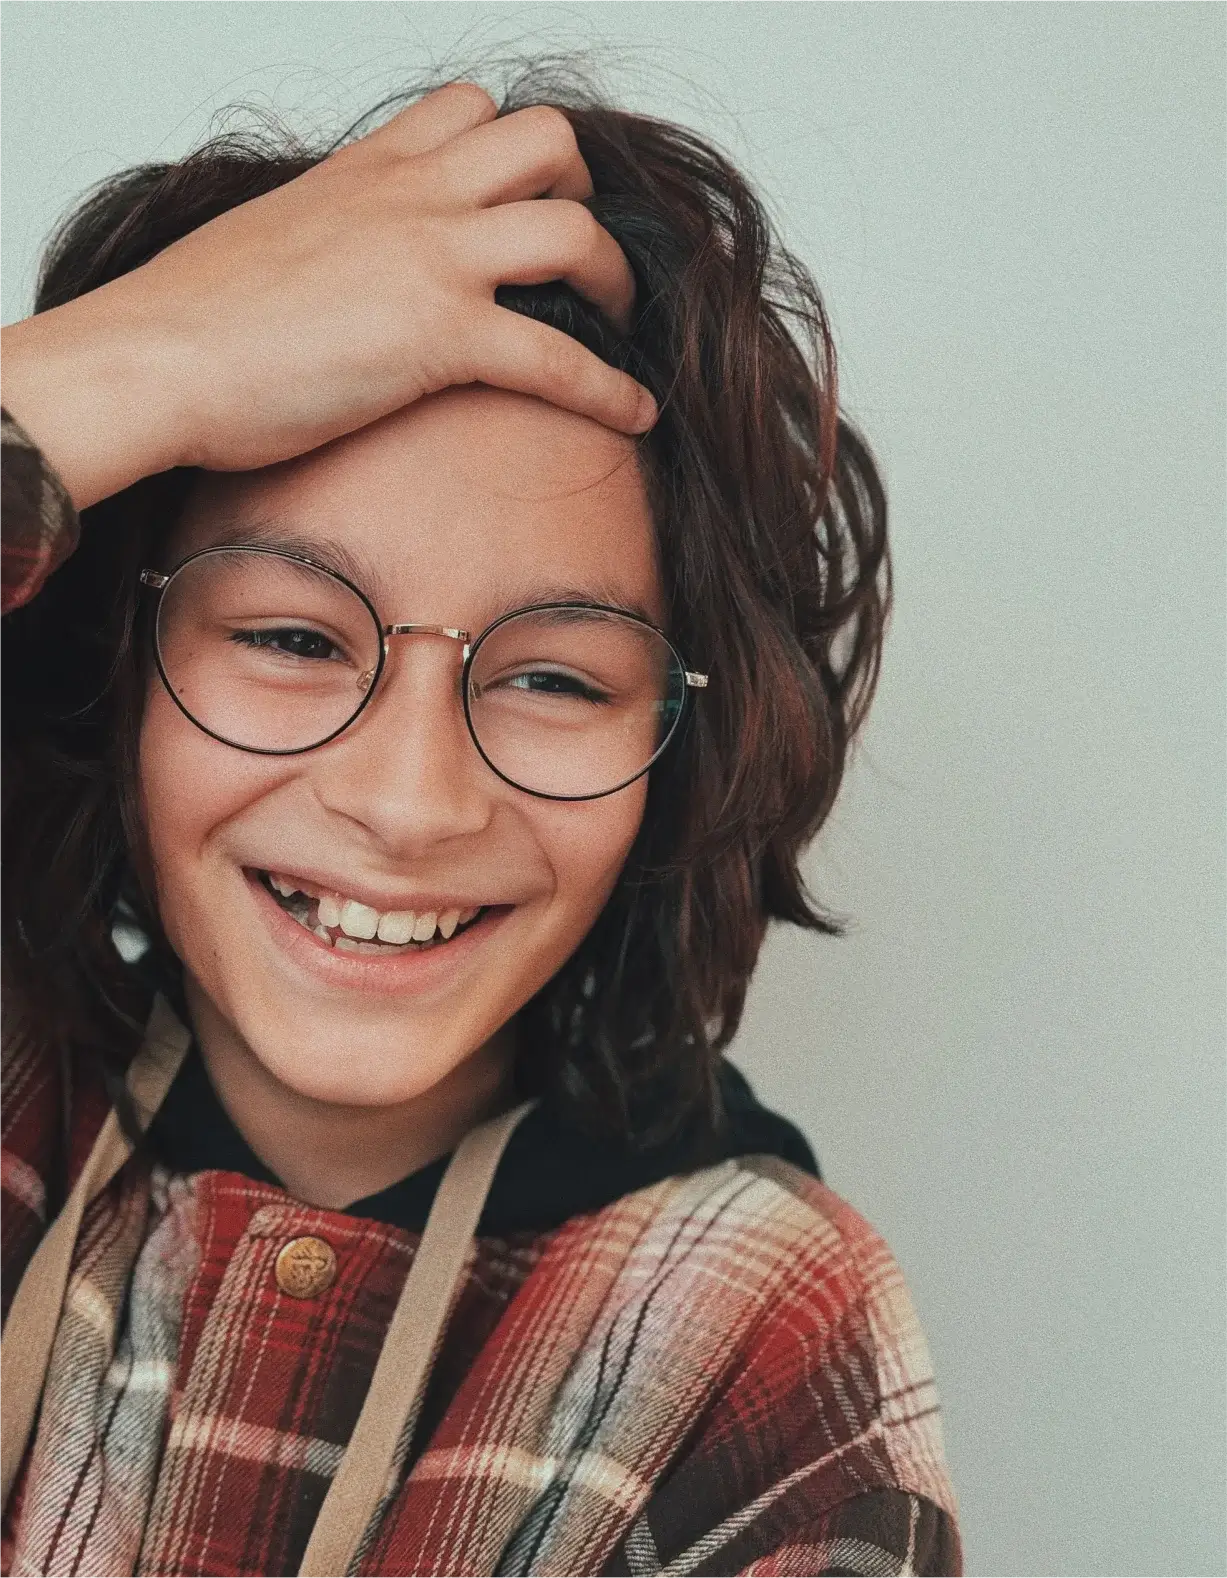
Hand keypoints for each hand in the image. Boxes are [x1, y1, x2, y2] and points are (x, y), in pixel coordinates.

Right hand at [0, 84, 654, 507]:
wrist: (152, 358)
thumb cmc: (192, 320)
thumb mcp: (269, 242)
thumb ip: (325, 238)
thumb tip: (338, 274)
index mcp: (365, 172)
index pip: (467, 110)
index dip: (514, 153)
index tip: (526, 202)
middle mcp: (409, 198)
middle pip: (546, 144)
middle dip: (581, 197)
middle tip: (575, 259)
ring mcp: (430, 261)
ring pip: (574, 232)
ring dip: (615, 280)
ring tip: (617, 323)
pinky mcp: (439, 337)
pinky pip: (559, 356)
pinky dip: (610, 388)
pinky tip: (635, 414)